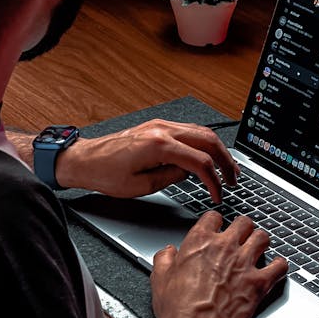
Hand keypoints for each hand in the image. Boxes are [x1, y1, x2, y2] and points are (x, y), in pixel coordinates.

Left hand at [54, 119, 238, 201]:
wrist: (84, 159)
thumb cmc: (105, 174)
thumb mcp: (140, 186)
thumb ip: (170, 178)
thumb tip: (189, 173)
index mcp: (159, 146)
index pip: (200, 161)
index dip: (214, 180)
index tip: (218, 193)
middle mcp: (162, 129)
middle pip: (207, 140)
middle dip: (225, 160)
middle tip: (233, 178)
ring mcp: (160, 124)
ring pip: (200, 131)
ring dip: (216, 149)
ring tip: (225, 167)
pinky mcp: (157, 126)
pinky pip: (188, 130)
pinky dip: (202, 142)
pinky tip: (206, 155)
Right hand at [150, 212, 287, 317]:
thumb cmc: (178, 307)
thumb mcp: (160, 278)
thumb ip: (164, 259)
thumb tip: (168, 252)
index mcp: (200, 241)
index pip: (214, 217)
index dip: (216, 222)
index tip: (217, 227)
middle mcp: (225, 246)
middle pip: (243, 222)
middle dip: (243, 228)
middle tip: (242, 235)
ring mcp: (244, 262)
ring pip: (262, 238)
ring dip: (261, 242)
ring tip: (260, 246)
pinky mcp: (258, 282)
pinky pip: (278, 266)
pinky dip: (279, 266)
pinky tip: (277, 267)